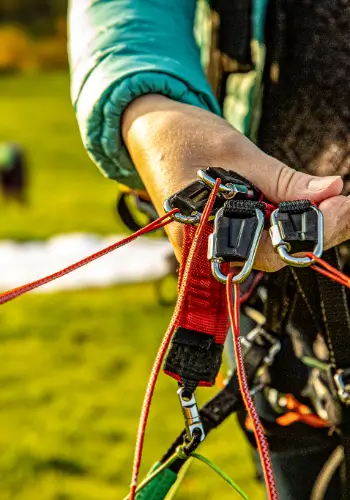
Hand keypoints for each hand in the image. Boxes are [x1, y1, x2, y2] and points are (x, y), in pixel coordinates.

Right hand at [122, 95, 347, 270]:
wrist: (148, 129)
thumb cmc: (183, 137)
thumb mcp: (237, 153)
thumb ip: (282, 180)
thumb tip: (330, 191)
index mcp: (202, 232)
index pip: (268, 250)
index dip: (311, 232)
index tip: (343, 205)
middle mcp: (203, 248)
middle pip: (270, 255)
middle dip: (313, 231)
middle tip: (345, 204)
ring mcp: (209, 244)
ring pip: (264, 247)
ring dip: (300, 227)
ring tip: (332, 202)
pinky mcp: (215, 233)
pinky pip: (253, 236)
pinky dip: (280, 221)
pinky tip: (302, 206)